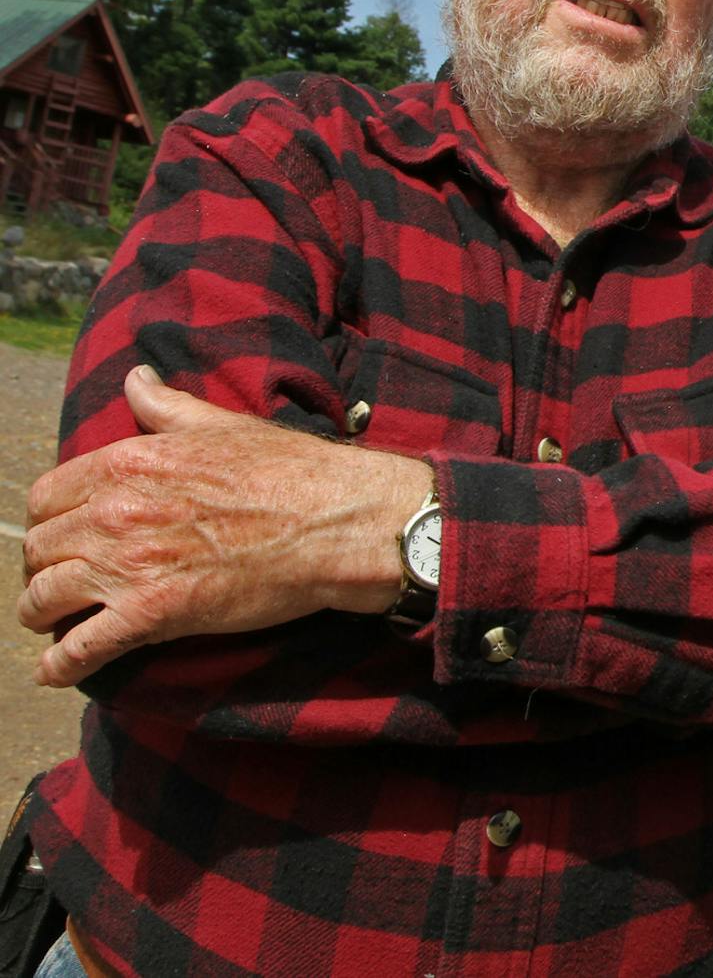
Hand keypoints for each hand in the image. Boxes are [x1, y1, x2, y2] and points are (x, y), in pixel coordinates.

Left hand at [18, 366, 432, 687]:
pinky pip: (81, 648)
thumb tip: (135, 378)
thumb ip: (167, 407)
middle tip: (61, 581)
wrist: (336, 520)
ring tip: (52, 623)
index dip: (49, 521)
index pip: (47, 498)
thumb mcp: (223, 426)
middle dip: (43, 568)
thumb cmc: (290, 470)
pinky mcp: (151, 613)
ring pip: (43, 599)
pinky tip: (55, 672)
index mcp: (128, 462)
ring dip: (41, 614)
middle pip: (39, 550)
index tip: (62, 535)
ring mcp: (129, 565)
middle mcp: (115, 512)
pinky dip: (60, 665)